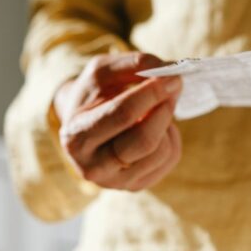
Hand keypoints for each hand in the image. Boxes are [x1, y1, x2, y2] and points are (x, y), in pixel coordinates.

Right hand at [54, 52, 182, 190]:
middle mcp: (92, 167)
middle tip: (175, 86)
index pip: (122, 115)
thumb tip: (169, 70)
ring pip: (161, 151)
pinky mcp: (136, 185)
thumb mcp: (102, 72)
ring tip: (157, 108)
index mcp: (76, 136)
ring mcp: (116, 182)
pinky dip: (171, 137)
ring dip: (167, 123)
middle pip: (144, 141)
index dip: (151, 94)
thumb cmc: (94, 96)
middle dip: (164, 110)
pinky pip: (169, 160)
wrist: (84, 127)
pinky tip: (157, 128)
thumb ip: (132, 64)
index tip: (172, 76)